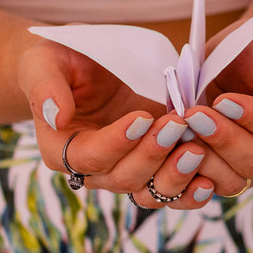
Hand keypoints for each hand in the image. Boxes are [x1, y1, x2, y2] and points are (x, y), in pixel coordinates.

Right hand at [19, 39, 216, 209]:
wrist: (88, 63)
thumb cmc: (61, 59)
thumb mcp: (44, 62)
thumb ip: (45, 87)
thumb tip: (55, 116)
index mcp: (61, 148)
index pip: (88, 156)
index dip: (116, 142)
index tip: (140, 117)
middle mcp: (94, 168)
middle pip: (123, 177)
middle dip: (152, 153)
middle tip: (176, 124)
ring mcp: (127, 168)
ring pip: (149, 191)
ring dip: (175, 175)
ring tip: (196, 149)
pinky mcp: (155, 166)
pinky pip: (171, 192)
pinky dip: (190, 192)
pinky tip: (208, 182)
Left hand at [182, 28, 252, 195]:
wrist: (226, 61)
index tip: (224, 100)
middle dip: (224, 138)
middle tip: (194, 114)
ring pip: (235, 178)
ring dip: (205, 155)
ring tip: (183, 127)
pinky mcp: (230, 179)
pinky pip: (212, 186)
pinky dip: (192, 169)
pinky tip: (177, 144)